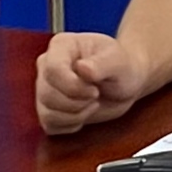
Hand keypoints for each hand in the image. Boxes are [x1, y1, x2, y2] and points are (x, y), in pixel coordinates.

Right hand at [34, 31, 148, 133]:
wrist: (126, 82)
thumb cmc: (122, 67)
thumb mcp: (118, 61)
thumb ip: (101, 63)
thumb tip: (82, 68)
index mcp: (62, 46)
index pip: (52, 70)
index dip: (73, 87)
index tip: (95, 90)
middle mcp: (48, 65)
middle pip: (47, 94)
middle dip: (77, 103)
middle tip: (96, 95)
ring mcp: (46, 87)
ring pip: (46, 112)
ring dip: (75, 115)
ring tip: (92, 104)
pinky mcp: (49, 107)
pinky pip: (49, 124)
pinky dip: (69, 125)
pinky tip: (84, 113)